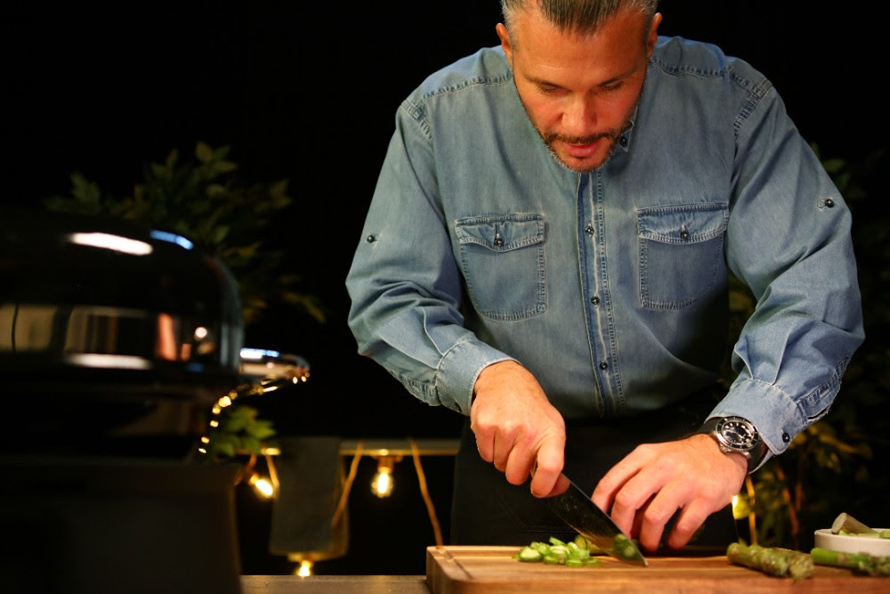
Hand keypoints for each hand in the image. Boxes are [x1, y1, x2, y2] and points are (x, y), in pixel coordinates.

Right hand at [471, 360, 566, 496]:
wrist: (506, 380)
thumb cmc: (531, 408)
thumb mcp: (551, 428)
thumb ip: (554, 460)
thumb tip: (556, 488)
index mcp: (550, 432)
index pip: (551, 467)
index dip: (544, 486)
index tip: (538, 488)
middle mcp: (528, 430)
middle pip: (515, 476)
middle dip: (515, 469)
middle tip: (518, 449)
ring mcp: (505, 427)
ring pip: (499, 466)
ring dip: (502, 456)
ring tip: (508, 435)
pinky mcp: (484, 425)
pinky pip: (485, 456)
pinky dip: (489, 449)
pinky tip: (496, 432)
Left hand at [591, 434, 745, 551]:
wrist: (721, 450)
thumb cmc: (683, 460)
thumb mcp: (654, 461)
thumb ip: (635, 484)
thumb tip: (617, 518)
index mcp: (643, 456)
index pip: (610, 482)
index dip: (599, 507)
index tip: (598, 524)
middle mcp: (661, 466)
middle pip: (627, 500)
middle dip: (620, 526)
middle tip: (623, 540)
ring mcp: (685, 481)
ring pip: (654, 516)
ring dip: (647, 538)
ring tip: (648, 545)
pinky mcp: (706, 496)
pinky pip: (684, 525)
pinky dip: (675, 540)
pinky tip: (673, 543)